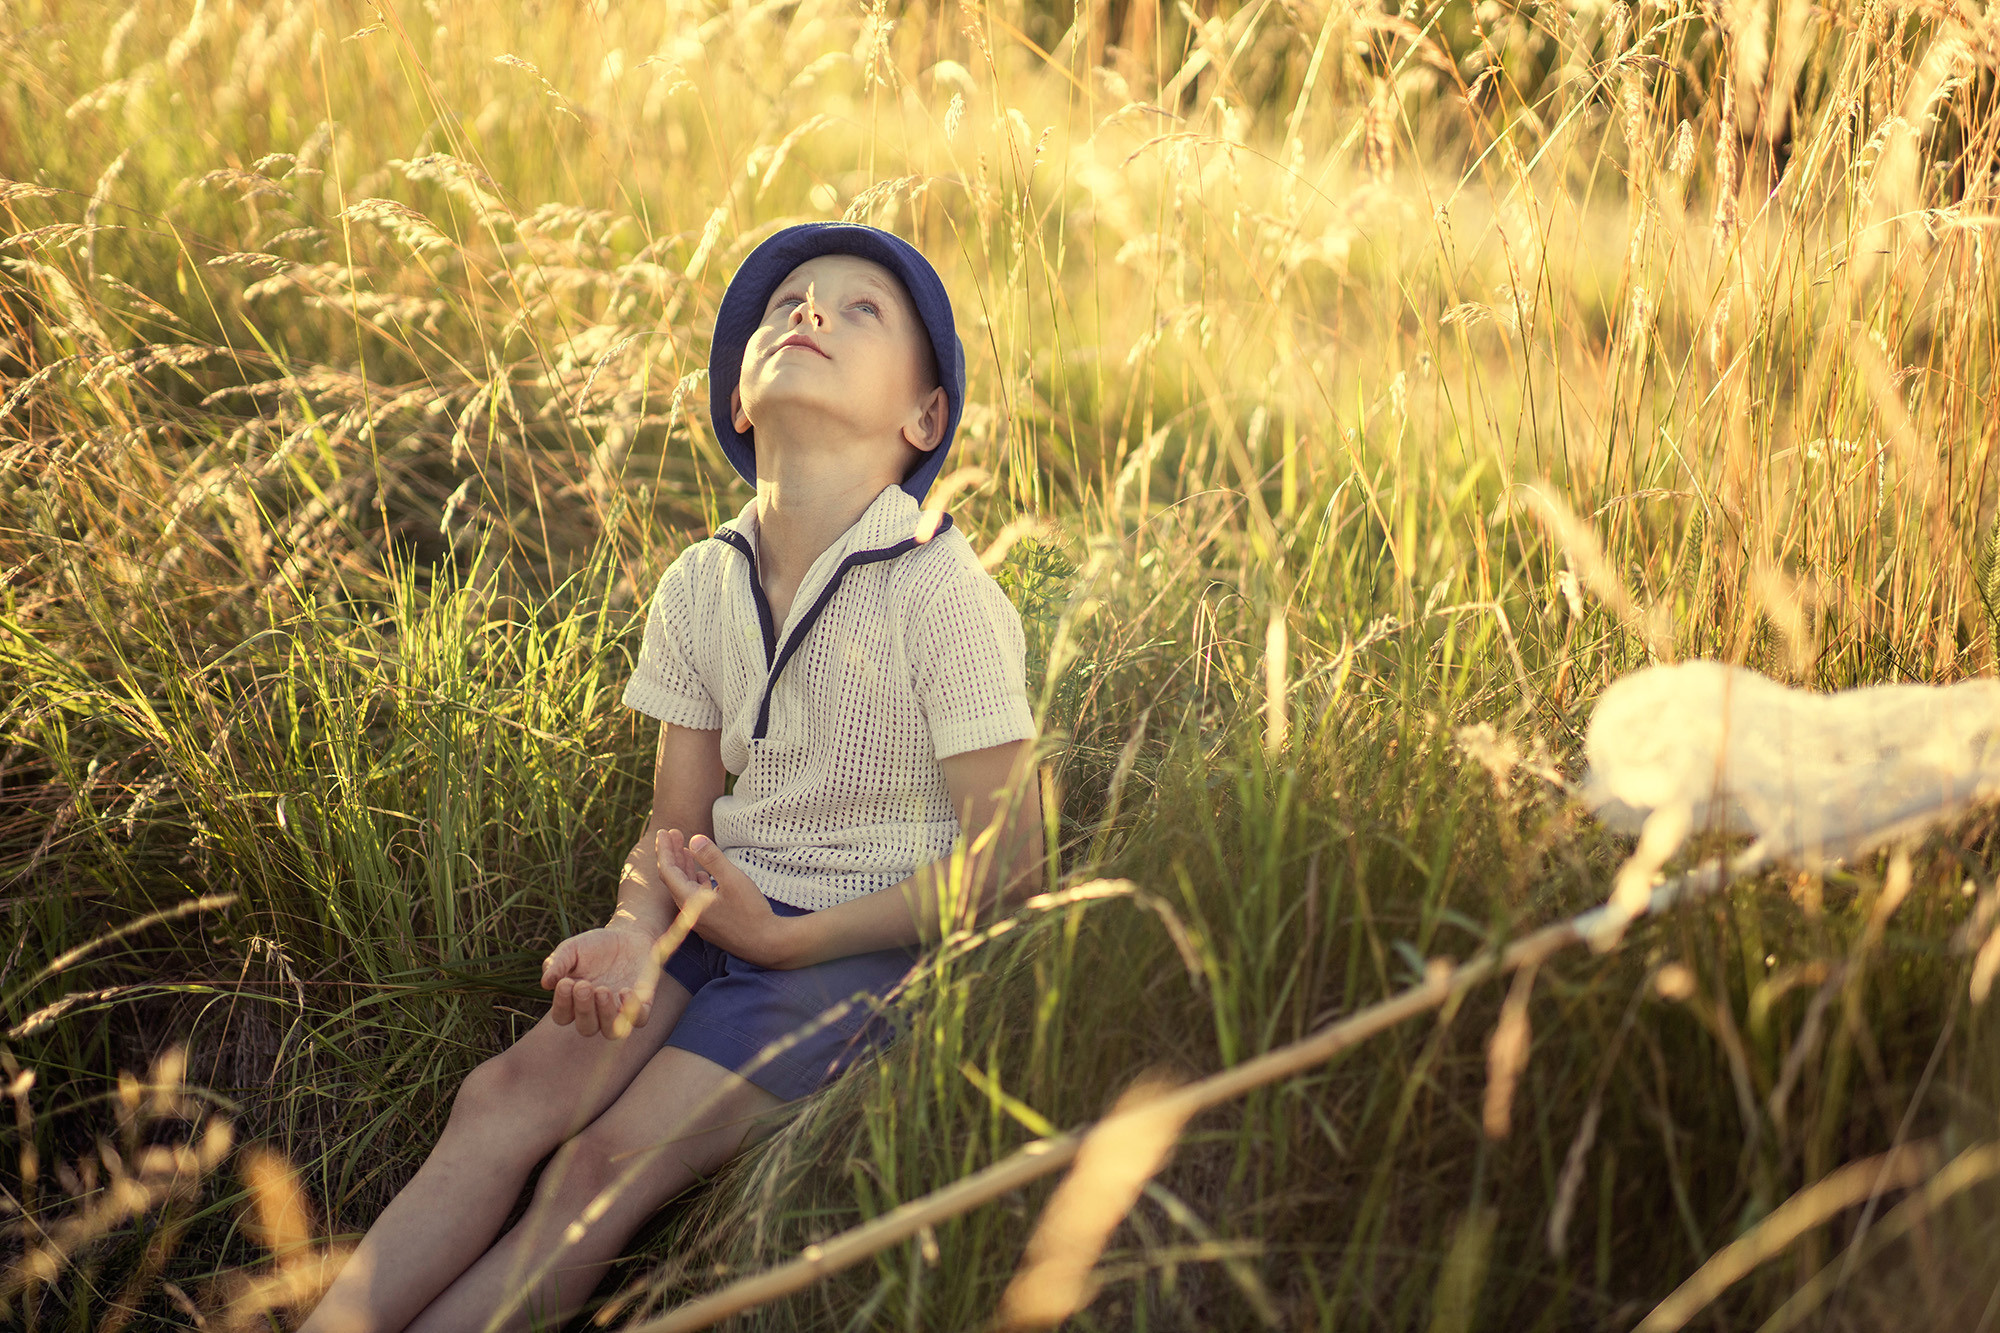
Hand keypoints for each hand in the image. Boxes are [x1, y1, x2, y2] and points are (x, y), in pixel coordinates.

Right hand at [539, 924, 661, 1038]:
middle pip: (586, 1028)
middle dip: (584, 1009)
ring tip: (603, 990)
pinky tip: (625, 990)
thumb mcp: (572, 949)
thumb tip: (545, 983)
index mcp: (574, 1002)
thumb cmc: (595, 946)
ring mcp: (619, 1011)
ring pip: (611, 1031)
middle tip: (585, 985)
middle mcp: (596, 1012)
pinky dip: (632, 1010)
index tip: (566, 982)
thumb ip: (557, 963)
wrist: (628, 935)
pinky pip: (639, 1020)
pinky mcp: (641, 1005)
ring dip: (606, 1015)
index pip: (563, 1016)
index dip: (562, 1004)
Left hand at [655, 828, 798, 967]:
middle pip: (673, 879)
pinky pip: (694, 897)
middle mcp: (689, 912)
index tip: (665, 832)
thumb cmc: (751, 912)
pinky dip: (694, 881)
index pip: (668, 871)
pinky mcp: (709, 922)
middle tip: (672, 833)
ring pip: (684, 888)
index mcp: (690, 901)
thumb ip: (712, 858)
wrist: (767, 944)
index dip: (665, 850)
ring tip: (684, 848)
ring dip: (683, 867)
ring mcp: (698, 919)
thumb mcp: (733, 879)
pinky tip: (700, 873)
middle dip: (672, 855)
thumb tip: (695, 839)